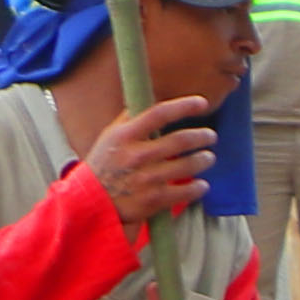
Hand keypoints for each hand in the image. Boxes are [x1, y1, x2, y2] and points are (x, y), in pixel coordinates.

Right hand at [83, 92, 222, 223]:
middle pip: (180, 140)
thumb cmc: (104, 164)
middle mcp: (135, 155)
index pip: (159, 113)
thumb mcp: (110, 136)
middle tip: (210, 136)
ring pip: (188, 165)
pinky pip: (186, 191)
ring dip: (204, 160)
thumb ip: (131, 118)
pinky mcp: (153, 200)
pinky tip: (202, 184)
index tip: (202, 102)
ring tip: (208, 158)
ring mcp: (146, 179)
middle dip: (202, 136)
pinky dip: (199, 187)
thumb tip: (153, 97)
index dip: (183, 105)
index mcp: (124, 136)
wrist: (90, 202)